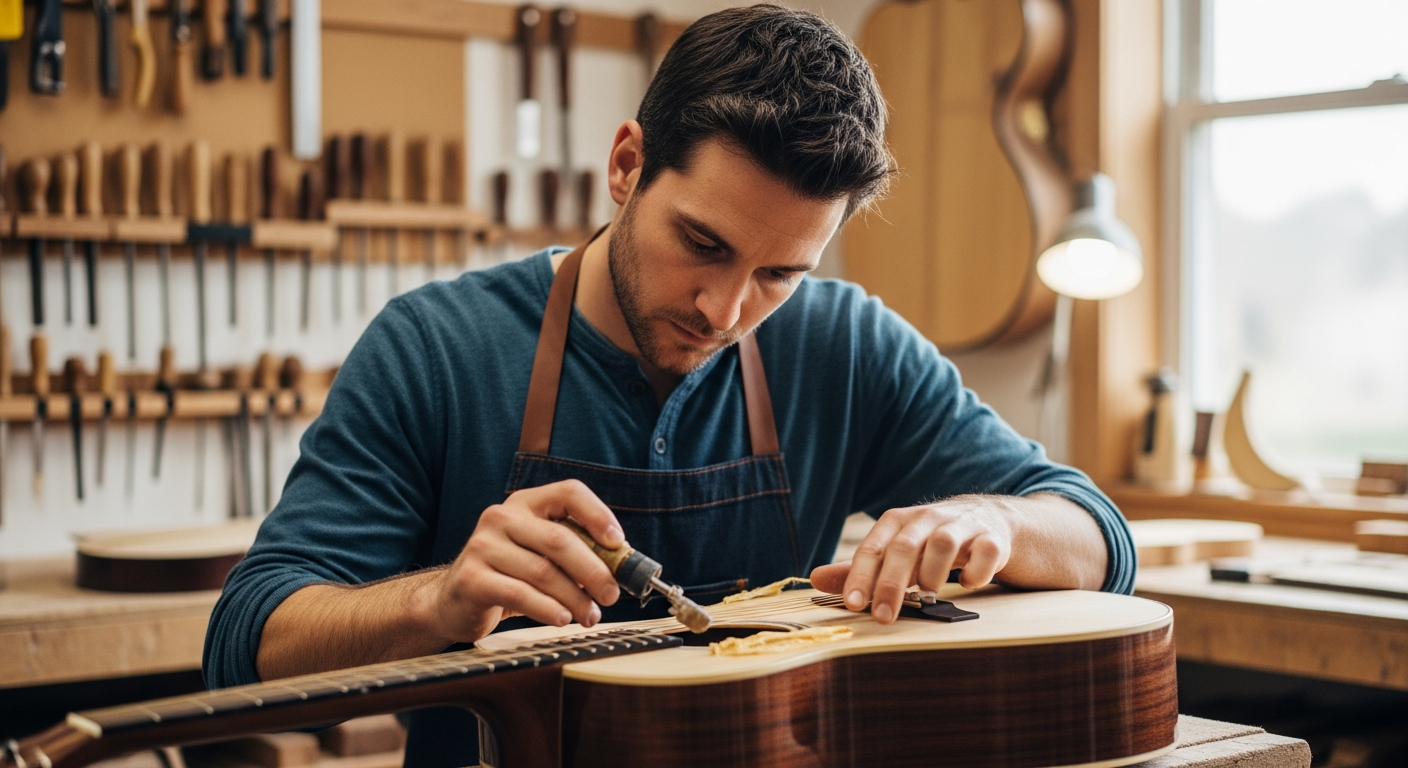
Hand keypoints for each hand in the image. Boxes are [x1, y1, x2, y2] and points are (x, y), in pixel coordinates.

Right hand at [425, 479, 623, 642]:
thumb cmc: (507, 576)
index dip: (598, 515)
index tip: (618, 543)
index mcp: (525, 504)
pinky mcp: (471, 578)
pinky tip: (563, 618)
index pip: (568, 493)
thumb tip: (621, 566)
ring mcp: (482, 546)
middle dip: (594, 570)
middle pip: (559, 539)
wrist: (452, 600)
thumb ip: (574, 552)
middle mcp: (501, 517)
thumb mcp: (539, 555)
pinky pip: (520, 594)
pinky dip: (548, 609)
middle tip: (611, 594)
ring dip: (575, 598)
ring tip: (590, 615)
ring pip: (543, 572)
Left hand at [810, 496, 1012, 624]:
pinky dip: (977, 571)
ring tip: (928, 594)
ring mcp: (964, 525)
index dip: (861, 574)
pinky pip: (987, 551)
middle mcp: (929, 518)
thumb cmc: (934, 541)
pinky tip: (968, 585)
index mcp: (900, 521)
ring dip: (932, 572)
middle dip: (890, 583)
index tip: (852, 604)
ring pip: (944, 542)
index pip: (874, 546)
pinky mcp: (995, 538)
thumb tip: (814, 579)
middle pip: (904, 546)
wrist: (994, 520)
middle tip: (882, 617)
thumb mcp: (897, 550)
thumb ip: (861, 567)